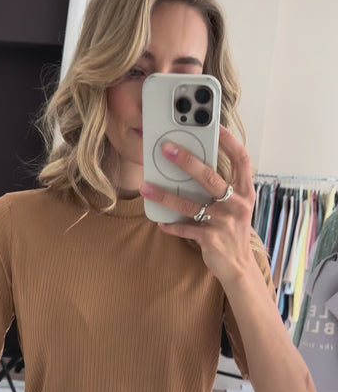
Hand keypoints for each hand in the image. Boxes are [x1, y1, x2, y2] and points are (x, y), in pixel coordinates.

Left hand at [139, 125, 255, 286]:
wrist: (239, 266)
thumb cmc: (232, 231)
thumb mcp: (235, 207)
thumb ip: (221, 188)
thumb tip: (192, 167)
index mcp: (244, 193)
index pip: (242, 160)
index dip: (229, 141)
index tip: (215, 125)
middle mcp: (237, 205)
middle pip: (210, 178)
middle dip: (187, 161)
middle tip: (167, 148)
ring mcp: (224, 223)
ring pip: (190, 204)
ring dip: (165, 196)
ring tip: (146, 187)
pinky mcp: (211, 240)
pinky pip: (185, 228)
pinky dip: (171, 226)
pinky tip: (160, 222)